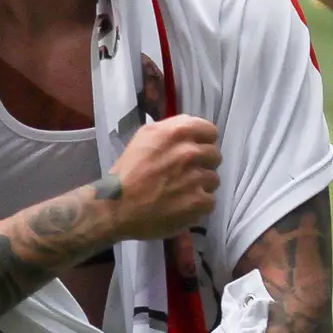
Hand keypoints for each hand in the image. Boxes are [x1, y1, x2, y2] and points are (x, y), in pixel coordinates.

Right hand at [109, 115, 221, 239]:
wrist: (117, 206)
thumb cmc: (128, 171)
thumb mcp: (144, 138)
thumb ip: (170, 129)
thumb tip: (190, 127)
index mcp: (176, 133)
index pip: (210, 131)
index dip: (204, 141)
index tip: (197, 149)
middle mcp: (189, 152)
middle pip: (215, 155)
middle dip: (203, 164)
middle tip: (187, 173)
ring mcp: (196, 178)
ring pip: (213, 179)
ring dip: (201, 185)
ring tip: (182, 191)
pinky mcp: (198, 202)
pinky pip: (210, 201)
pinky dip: (199, 205)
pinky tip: (183, 205)